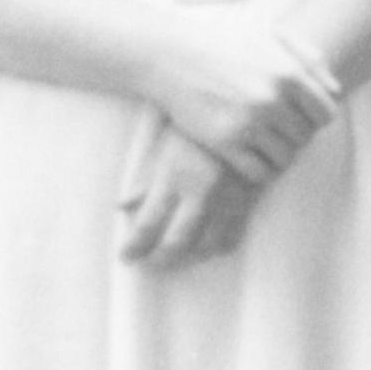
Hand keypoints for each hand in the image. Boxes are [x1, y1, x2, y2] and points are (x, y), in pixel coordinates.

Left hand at [117, 112, 262, 269]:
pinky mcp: (249, 197)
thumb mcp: (163, 148)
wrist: (238, 108)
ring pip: (206, 245)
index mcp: (174, 175)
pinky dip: (219, 246)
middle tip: (151, 262)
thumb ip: (144, 179)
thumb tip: (121, 206)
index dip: (133, 246)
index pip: (146, 224)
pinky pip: (233, 236)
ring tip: (179, 255)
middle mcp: (200, 189)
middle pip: (176, 242)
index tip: (125, 256)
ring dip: (190, 256)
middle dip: (159, 258)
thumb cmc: (191, 128)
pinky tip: (208, 245)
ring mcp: (227, 196)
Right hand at [147, 19, 344, 187]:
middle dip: (295, 135)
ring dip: (278, 155)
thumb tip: (336, 90)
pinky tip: (249, 157)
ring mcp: (249, 123)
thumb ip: (308, 59)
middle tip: (276, 129)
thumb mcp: (270, 36)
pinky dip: (260, 170)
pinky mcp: (225, 143)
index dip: (316, 118)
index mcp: (289, 73)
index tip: (300, 116)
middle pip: (305, 137)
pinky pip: (259, 173)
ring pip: (285, 158)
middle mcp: (273, 99)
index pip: (326, 114)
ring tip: (264, 143)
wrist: (172, 54)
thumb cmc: (224, 41)